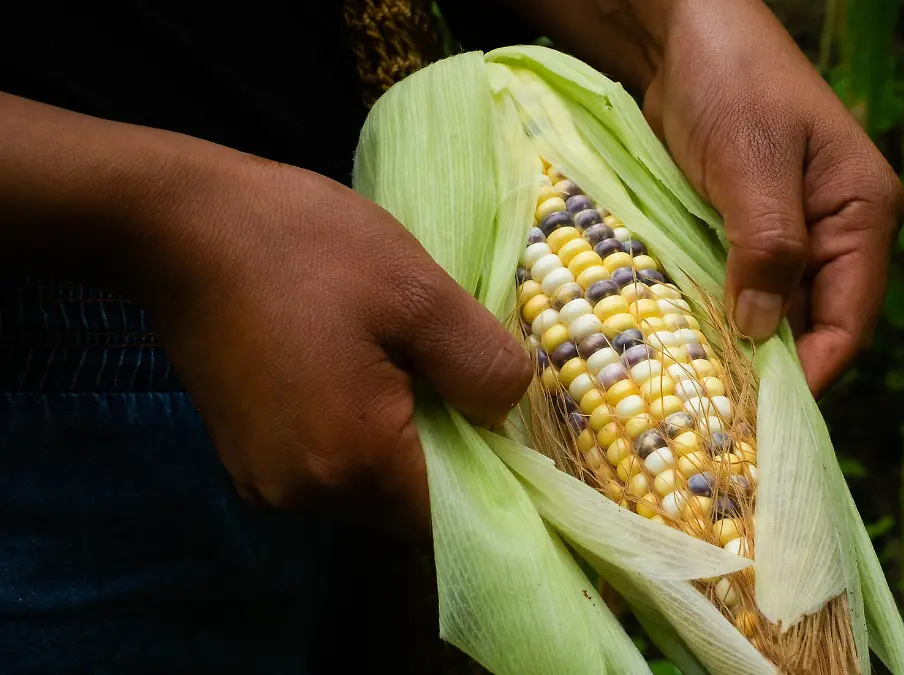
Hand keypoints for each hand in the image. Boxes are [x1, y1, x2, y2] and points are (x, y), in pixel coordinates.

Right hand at [140, 155, 532, 529]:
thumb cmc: (304, 247)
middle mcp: (304, 496)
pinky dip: (359, 431)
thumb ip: (481, 364)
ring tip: (397, 359)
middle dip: (446, 445)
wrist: (181, 225)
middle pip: (411, 503)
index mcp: (350, 463)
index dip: (492, 465)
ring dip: (401, 437)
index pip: (456, 509)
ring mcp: (266, 483)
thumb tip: (506, 412)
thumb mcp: (419, 291)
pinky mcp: (247, 461)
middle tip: (447, 366)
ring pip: (371, 485)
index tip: (495, 407)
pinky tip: (356, 369)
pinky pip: (331, 466)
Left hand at [640, 0, 903, 396]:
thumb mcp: (752, 163)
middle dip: (769, 369)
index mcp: (864, 215)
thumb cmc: (733, 83)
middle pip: (812, 326)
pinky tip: (680, 343)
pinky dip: (713, 316)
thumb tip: (760, 333)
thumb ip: (768, 247)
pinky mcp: (747, 232)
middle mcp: (837, 233)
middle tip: (715, 414)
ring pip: (772, 313)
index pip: (849, 320)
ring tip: (693, 390)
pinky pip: (739, 289)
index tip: (759, 414)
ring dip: (736, 346)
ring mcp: (792, 234)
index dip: (811, 373)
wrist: (688, 35)